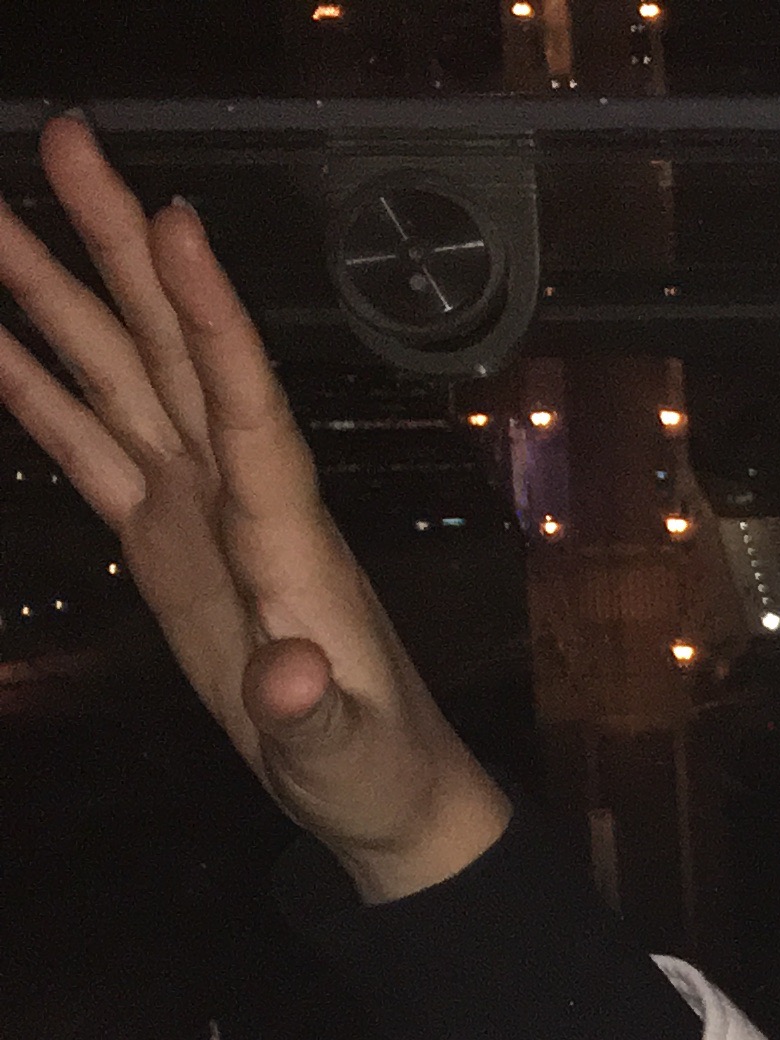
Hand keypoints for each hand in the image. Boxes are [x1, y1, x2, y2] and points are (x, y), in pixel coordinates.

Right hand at [0, 115, 508, 899]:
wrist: (374, 790)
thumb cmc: (372, 768)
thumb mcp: (345, 754)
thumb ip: (314, 716)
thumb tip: (291, 674)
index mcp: (286, 533)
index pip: (245, 401)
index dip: (212, 313)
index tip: (176, 219)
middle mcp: (241, 493)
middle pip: (174, 346)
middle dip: (120, 244)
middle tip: (68, 139)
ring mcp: (198, 505)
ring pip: (122, 372)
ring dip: (57, 291)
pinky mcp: (163, 535)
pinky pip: (89, 441)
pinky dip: (34, 384)